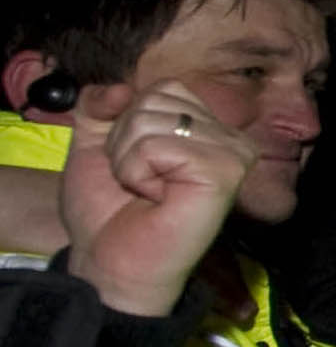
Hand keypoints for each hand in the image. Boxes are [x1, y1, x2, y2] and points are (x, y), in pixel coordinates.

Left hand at [57, 83, 256, 315]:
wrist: (109, 259)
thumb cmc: (107, 209)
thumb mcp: (92, 142)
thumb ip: (100, 104)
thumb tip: (121, 87)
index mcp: (208, 130)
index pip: (164, 89)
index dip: (127, 121)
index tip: (133, 163)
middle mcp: (228, 139)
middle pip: (156, 98)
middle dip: (125, 139)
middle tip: (139, 181)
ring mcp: (231, 155)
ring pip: (151, 120)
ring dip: (128, 159)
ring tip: (146, 192)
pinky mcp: (224, 173)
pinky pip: (158, 146)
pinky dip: (138, 172)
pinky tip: (156, 198)